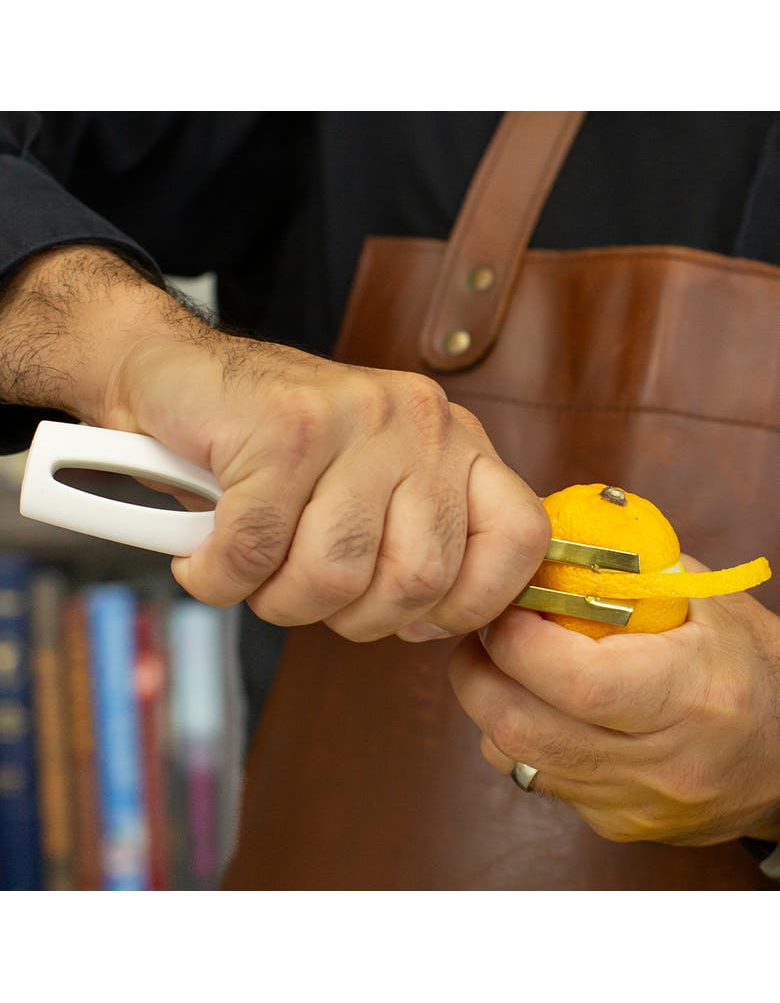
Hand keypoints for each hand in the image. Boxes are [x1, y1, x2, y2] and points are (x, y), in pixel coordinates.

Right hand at [0, 245, 548, 639]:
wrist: (177, 375)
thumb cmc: (271, 453)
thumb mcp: (370, 489)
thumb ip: (414, 543)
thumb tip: (436, 627)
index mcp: (457, 443)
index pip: (520, 540)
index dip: (470, 605)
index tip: (413, 620)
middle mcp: (421, 423)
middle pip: (417, 581)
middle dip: (349, 617)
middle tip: (304, 590)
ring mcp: (355, 418)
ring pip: (334, 575)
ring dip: (276, 598)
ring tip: (251, 565)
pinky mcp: (284, 428)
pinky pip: (254, 554)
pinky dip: (217, 577)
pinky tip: (204, 555)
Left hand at [449, 556, 779, 844]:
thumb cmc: (750, 664)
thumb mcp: (705, 601)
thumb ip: (626, 571)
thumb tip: (550, 541)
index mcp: (691, 695)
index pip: (578, 681)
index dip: (519, 640)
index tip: (505, 604)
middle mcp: (660, 762)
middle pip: (527, 731)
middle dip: (480, 674)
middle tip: (481, 631)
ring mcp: (634, 803)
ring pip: (518, 761)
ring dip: (491, 707)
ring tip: (503, 663)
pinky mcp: (614, 825)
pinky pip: (537, 781)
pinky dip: (519, 739)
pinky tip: (537, 705)